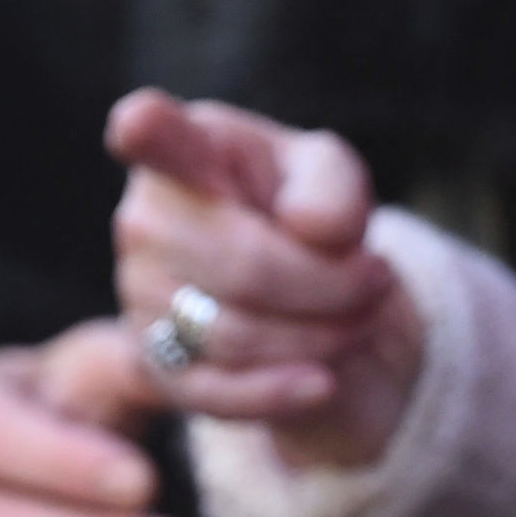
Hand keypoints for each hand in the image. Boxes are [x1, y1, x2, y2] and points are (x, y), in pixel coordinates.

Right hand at [107, 90, 420, 466]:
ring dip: (321, 337)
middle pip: (244, 267)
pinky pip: (217, 393)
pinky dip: (280, 392)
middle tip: (377, 279)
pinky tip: (323, 382)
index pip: (150, 134)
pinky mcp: (153, 363)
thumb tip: (309, 230)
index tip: (139, 122)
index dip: (143, 129)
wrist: (298, 289)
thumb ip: (332, 187)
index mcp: (185, 148)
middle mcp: (144, 219)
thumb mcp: (333, 178)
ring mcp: (138, 295)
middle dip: (331, 286)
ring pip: (238, 336)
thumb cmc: (302, 209)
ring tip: (360, 317)